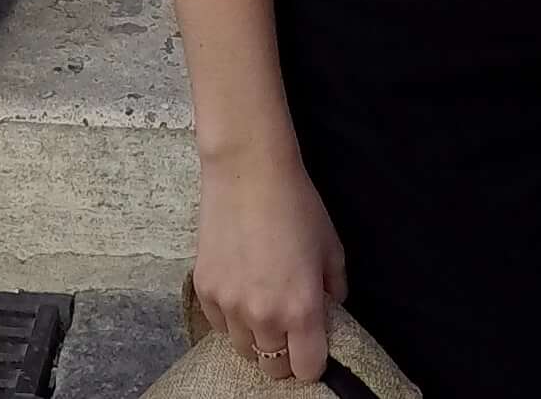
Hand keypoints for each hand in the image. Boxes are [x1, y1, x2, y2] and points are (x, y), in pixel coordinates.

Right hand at [190, 158, 348, 383]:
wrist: (248, 171)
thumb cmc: (296, 205)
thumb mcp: (330, 248)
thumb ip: (335, 289)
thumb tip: (330, 309)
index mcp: (301, 310)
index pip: (306, 369)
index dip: (313, 362)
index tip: (312, 347)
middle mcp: (264, 316)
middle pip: (273, 367)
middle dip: (284, 354)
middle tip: (288, 328)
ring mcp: (230, 305)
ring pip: (244, 349)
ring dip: (256, 337)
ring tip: (262, 306)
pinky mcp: (205, 290)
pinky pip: (219, 325)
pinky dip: (231, 318)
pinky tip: (240, 291)